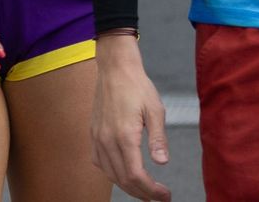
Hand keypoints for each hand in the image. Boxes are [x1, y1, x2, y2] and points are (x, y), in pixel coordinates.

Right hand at [91, 38, 170, 200]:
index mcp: (124, 135)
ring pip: (109, 173)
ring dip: (127, 185)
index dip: (151, 191)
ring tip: (144, 189)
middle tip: (159, 197)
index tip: (166, 195)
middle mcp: (106, 139)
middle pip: (122, 178)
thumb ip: (158, 139)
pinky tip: (122, 172)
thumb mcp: (155, 110)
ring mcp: (97, 136)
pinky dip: (111, 173)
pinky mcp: (92, 132)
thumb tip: (162, 162)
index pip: (136, 175)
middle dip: (142, 193)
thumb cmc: (137, 86)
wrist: (114, 68)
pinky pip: (99, 161)